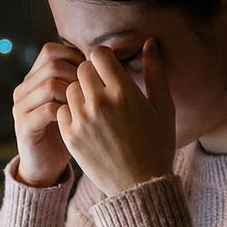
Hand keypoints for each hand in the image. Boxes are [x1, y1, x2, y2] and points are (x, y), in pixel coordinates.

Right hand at [11, 43, 84, 186]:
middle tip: (93, 91)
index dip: (75, 57)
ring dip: (74, 92)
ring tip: (87, 105)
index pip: (51, 50)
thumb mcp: (75, 101)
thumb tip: (103, 56)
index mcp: (33, 78)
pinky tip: (79, 120)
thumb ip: (80, 79)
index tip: (94, 74)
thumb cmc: (68, 131)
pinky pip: (47, 110)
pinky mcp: (23, 127)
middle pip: (51, 63)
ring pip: (49, 84)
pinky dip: (67, 112)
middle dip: (77, 74)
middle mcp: (23, 89)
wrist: (47, 166)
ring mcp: (21, 107)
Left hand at [57, 38, 174, 195]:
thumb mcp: (164, 107)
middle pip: (82, 69)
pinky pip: (62, 110)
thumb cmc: (157, 145)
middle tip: (103, 88)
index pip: (99, 54)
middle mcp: (99, 103)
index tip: (110, 69)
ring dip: (80, 92)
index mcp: (124, 92)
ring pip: (70, 88)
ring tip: (96, 106)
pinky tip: (87, 121)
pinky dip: (71, 111)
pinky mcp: (70, 136)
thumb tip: (149, 41)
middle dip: (92, 74)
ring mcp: (82, 120)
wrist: (140, 185)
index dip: (104, 58)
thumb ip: (155, 71)